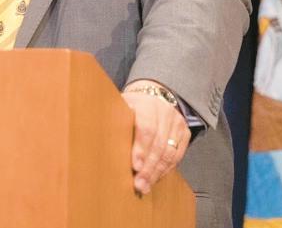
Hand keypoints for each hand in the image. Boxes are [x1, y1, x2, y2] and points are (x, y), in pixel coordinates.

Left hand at [122, 80, 190, 194]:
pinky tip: (155, 178)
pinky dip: (166, 169)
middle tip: (139, 184)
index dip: (141, 149)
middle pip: (159, 144)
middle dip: (148, 167)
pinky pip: (177, 155)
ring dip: (157, 172)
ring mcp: (177, 122)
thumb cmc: (131, 105)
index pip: (146, 128)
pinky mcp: (185, 132)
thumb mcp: (120, 105)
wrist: (154, 95)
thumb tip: (97, 136)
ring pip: (170, 152)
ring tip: (145, 186)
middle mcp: (165, 112)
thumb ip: (113, 119)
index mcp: (146, 104)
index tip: (134, 166)